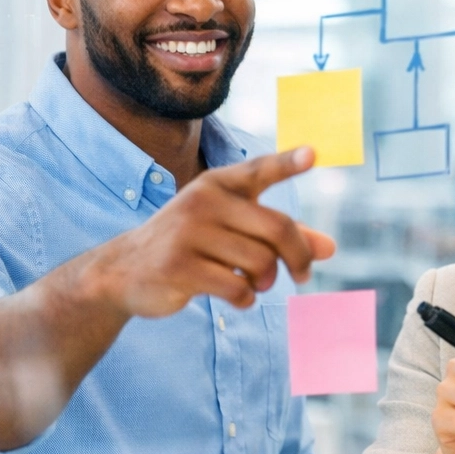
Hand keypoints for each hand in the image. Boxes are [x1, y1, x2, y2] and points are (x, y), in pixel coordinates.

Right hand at [85, 146, 335, 317]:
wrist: (123, 271)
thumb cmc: (192, 246)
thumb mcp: (233, 232)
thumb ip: (281, 235)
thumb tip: (331, 247)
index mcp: (218, 184)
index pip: (259, 170)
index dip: (288, 162)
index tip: (314, 154)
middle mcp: (203, 200)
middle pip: (277, 229)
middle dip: (299, 257)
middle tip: (303, 275)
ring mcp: (188, 232)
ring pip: (260, 262)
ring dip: (266, 281)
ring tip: (255, 284)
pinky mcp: (179, 266)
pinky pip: (237, 287)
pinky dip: (246, 298)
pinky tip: (236, 297)